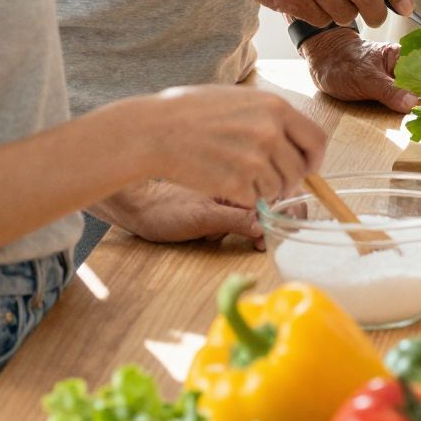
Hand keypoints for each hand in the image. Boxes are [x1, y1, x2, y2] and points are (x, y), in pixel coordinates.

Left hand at [92, 178, 263, 246]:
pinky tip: (210, 235)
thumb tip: (266, 226)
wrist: (136, 209)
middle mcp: (235, 184)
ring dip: (245, 230)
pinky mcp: (217, 208)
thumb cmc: (164, 208)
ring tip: (221, 236)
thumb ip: (237, 220)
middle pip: (269, 204)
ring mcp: (227, 196)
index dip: (284, 213)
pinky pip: (235, 222)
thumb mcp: (203, 218)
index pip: (275, 192)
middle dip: (264, 225)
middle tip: (258, 243)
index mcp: (237, 177)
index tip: (279, 234)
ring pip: (253, 215)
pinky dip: (228, 232)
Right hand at [136, 83, 326, 207]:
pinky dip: (243, 198)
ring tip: (238, 175)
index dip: (314, 158)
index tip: (308, 167)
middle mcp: (270, 132)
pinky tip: (223, 182)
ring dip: (263, 189)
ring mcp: (254, 159)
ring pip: (278, 188)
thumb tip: (294, 136)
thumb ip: (269, 115)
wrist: (153, 131)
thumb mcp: (238, 98)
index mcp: (275, 107)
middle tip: (267, 178)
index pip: (317, 139)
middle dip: (288, 179)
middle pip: (299, 170)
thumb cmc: (189, 111)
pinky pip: (255, 201)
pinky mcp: (236, 184)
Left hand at [302, 26, 415, 114]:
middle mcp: (405, 68)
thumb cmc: (341, 63)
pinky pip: (405, 103)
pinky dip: (409, 112)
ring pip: (416, 97)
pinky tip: (415, 119)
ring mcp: (398, 81)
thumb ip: (389, 91)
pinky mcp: (391, 93)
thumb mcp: (365, 78)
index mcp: (404, 56)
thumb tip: (413, 103)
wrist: (323, 62)